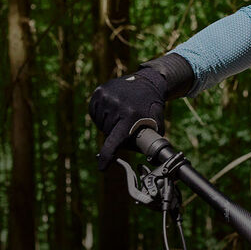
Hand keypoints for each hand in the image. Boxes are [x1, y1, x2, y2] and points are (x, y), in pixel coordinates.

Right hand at [88, 54, 193, 169]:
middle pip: (107, 132)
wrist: (148, 82)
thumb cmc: (152, 107)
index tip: (102, 168)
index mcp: (130, 116)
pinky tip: (113, 108)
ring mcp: (106, 96)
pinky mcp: (99, 91)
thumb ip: (148, 143)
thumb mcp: (156, 125)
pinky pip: (94, 112)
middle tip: (126, 124)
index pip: (114, 141)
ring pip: (99, 123)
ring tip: (121, 114)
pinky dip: (101, 114)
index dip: (107, 156)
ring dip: (108, 123)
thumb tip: (147, 160)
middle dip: (115, 133)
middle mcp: (115, 105)